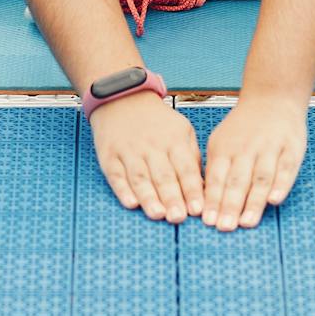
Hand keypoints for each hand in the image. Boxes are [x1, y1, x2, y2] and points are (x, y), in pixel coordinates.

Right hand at [88, 92, 204, 222]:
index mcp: (173, 140)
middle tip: (179, 217)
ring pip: (140, 178)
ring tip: (157, 214)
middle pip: (163, 176)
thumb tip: (203, 187)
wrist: (122, 98)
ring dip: (149, 198)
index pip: (185, 168)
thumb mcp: (182, 130)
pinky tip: (130, 202)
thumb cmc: (156, 121)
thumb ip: (192, 157)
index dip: (191, 189)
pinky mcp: (110, 156)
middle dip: (172, 198)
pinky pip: (116, 175)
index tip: (198, 208)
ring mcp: (129, 151)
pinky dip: (122, 190)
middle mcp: (151, 146)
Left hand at [202, 94, 308, 229]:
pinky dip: (280, 185)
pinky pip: (286, 169)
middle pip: (237, 181)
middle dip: (230, 205)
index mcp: (224, 148)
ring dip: (253, 202)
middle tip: (224, 227)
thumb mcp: (221, 141)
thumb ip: (215, 169)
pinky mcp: (291, 149)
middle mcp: (246, 149)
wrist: (272, 98)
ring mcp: (269, 148)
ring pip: (260, 178)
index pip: (216, 178)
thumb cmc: (243, 128)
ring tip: (246, 222)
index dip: (213, 200)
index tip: (208, 221)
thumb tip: (204, 201)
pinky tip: (274, 200)